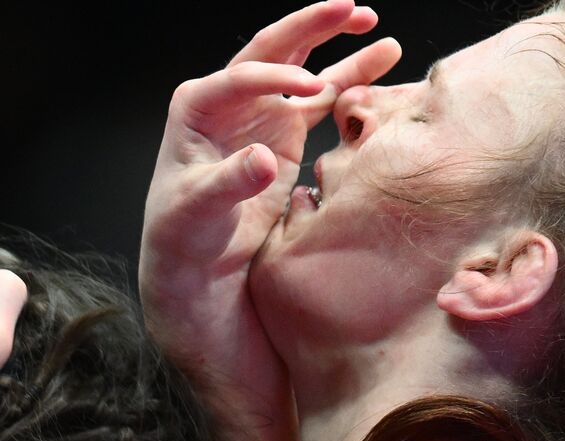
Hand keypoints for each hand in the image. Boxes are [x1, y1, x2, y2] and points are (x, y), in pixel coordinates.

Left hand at [139, 0, 399, 440]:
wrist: (197, 289)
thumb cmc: (183, 253)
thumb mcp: (196, 221)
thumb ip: (226, 186)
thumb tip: (260, 159)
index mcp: (194, 116)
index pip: (236, 77)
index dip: (272, 77)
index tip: (308, 89)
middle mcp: (225, 112)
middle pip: (268, 54)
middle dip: (308, 28)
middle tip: (349, 7)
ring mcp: (258, 125)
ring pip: (300, 73)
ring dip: (337, 50)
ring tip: (377, 27)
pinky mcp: (283, 146)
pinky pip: (319, 103)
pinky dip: (348, 83)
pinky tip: (382, 64)